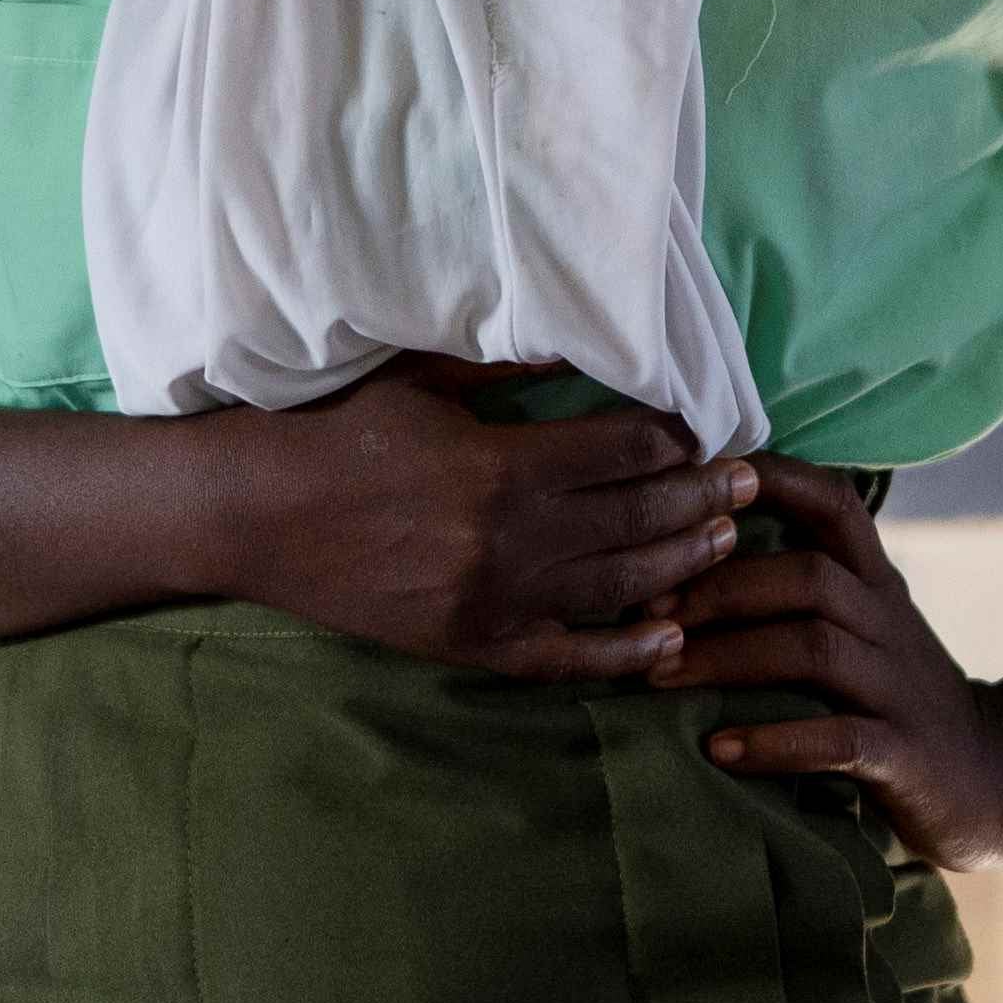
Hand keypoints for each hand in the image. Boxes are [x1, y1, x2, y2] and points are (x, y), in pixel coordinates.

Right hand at [203, 359, 750, 681]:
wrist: (256, 517)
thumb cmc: (335, 434)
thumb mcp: (420, 381)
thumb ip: (505, 369)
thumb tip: (583, 344)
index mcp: (499, 466)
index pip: (619, 451)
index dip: (671, 438)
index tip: (703, 427)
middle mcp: (508, 540)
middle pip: (635, 519)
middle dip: (700, 497)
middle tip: (747, 481)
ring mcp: (493, 601)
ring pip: (617, 587)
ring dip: (680, 564)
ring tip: (724, 540)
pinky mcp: (473, 645)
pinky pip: (567, 657)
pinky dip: (624, 652)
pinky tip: (669, 639)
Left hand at [653, 460, 1002, 867]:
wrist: (995, 778)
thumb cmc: (896, 694)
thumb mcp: (865, 625)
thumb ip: (803, 585)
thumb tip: (689, 543)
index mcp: (875, 582)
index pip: (832, 504)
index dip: (768, 481)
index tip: (690, 482)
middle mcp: (889, 621)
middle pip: (807, 576)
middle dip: (719, 587)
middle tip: (645, 611)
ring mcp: (898, 687)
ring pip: (815, 648)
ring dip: (728, 657)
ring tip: (660, 674)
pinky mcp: (904, 754)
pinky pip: (838, 739)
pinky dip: (775, 742)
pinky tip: (719, 747)